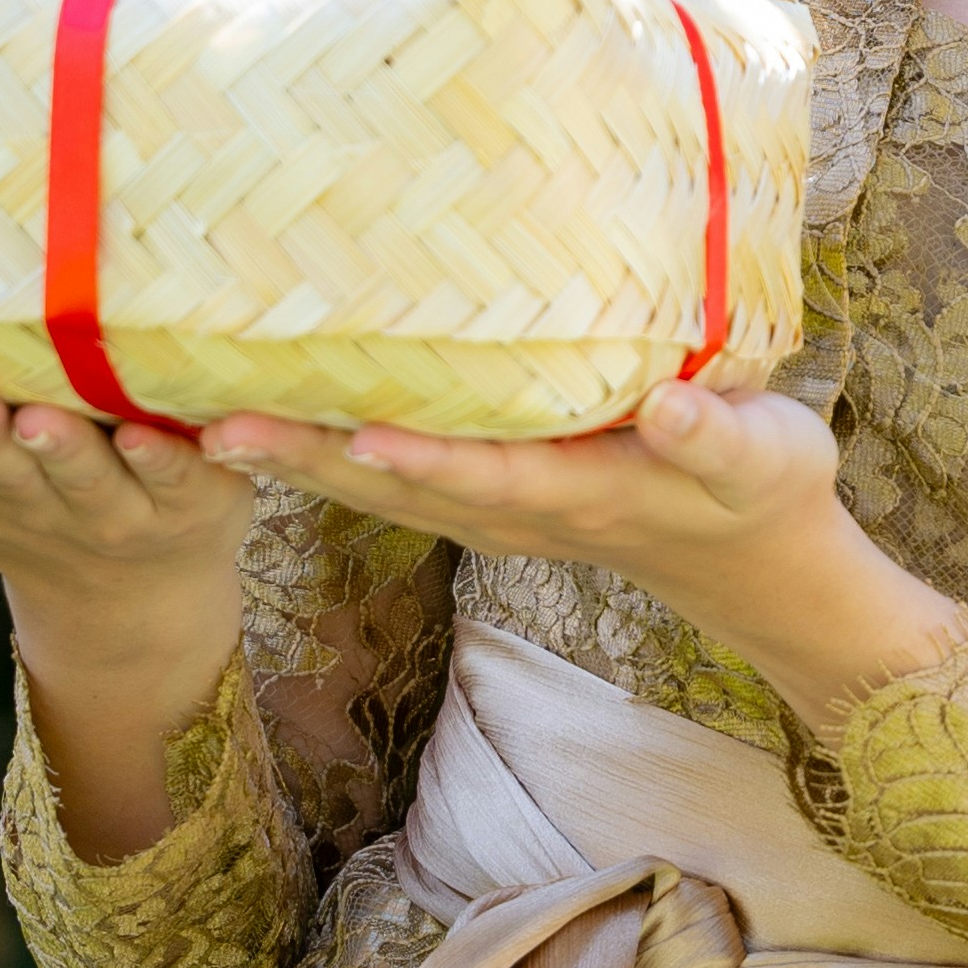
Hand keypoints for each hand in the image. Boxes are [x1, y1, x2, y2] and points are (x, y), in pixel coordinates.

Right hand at [0, 383, 253, 859]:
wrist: (137, 595)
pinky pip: (175, 478)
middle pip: (7, 476)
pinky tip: (144, 432)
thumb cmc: (21, 505)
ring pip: (86, 479)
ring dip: (62, 451)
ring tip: (41, 418)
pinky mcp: (190, 500)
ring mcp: (116, 510)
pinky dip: (162, 459)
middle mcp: (40, 509)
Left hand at [201, 376, 965, 743]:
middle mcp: (521, 511)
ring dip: (295, 462)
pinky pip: (395, 478)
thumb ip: (715, 435)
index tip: (354, 436)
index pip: (490, 476)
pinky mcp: (492, 497)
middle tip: (210, 431)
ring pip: (381, 490)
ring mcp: (499, 511)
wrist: (755, 563)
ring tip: (201, 427)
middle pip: (399, 489)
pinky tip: (272, 423)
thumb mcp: (766, 458)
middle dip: (308, 461)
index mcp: (584, 494)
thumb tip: (674, 404)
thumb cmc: (766, 490)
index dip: (424, 459)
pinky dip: (328, 457)